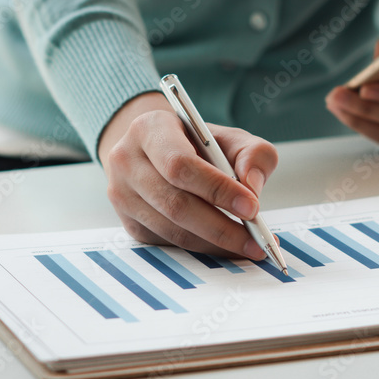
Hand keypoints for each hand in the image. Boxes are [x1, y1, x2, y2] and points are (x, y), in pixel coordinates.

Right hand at [98, 92, 279, 258]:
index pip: (181, 165)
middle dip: (221, 226)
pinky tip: (226, 247)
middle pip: (175, 203)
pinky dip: (202, 249)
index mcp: (150, 129)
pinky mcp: (129, 223)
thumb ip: (252, 154)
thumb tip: (252, 187)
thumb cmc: (197, 144)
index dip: (217, 189)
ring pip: (172, 229)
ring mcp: (123, 195)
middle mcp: (127, 161)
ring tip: (248, 247)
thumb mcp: (230, 137)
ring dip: (214, 243)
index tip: (252, 207)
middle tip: (256, 239)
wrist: (159, 152)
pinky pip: (168, 243)